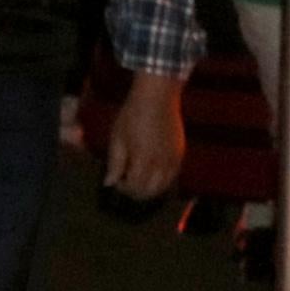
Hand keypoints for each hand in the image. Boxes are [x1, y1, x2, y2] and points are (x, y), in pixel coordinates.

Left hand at [105, 70, 186, 199]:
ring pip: (163, 187)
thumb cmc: (132, 115)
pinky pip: (172, 176)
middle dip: (135, 192)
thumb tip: (109, 183)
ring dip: (149, 189)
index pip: (135, 187)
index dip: (123, 188)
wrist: (157, 98)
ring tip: (137, 178)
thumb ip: (115, 163)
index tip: (116, 182)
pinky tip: (150, 171)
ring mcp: (174, 160)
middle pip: (150, 192)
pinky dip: (161, 180)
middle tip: (125, 183)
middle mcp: (161, 164)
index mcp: (143, 160)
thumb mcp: (117, 138)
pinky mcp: (180, 155)